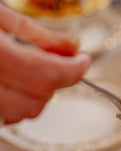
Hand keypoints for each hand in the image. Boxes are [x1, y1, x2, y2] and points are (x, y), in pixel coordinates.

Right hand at [0, 3, 90, 123]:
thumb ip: (35, 33)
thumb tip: (70, 47)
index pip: (46, 74)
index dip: (74, 70)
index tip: (82, 60)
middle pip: (36, 99)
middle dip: (56, 82)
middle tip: (60, 61)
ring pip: (21, 114)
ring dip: (37, 95)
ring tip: (31, 68)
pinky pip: (2, 117)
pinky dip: (16, 104)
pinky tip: (12, 83)